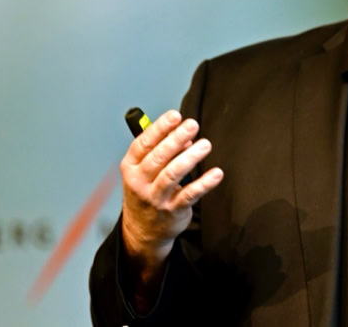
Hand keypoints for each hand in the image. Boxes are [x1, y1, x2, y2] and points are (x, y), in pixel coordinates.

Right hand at [119, 110, 223, 268]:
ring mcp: (155, 198)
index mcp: (131, 167)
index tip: (176, 115)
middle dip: (176, 139)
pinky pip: (190, 195)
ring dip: (190, 157)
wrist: (142, 231)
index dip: (160, 128)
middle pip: (158, 157)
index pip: (143, 143)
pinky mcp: (172, 210)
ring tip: (205, 145)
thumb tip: (185, 136)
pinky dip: (204, 183)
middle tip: (193, 125)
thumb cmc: (146, 192)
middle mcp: (140, 182)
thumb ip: (163, 151)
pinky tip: (216, 173)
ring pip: (173, 174)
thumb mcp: (145, 170)